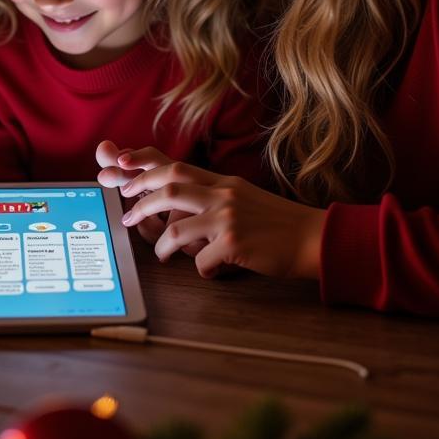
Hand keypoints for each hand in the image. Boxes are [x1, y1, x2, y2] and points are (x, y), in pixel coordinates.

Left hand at [98, 142, 324, 279]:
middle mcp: (223, 195)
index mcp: (223, 182)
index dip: (145, 171)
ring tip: (163, 255)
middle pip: (169, 188)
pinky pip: (202, 261)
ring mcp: (228, 219)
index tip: (124, 177)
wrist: (314, 238)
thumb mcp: (244, 197)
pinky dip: (202, 270)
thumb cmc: (277, 223)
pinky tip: (211, 271)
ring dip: (163, 246)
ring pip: (176, 228)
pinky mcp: (235, 245)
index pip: (176, 167)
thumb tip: (178, 201)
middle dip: (142, 201)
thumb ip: (214, 195)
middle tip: (129, 217)